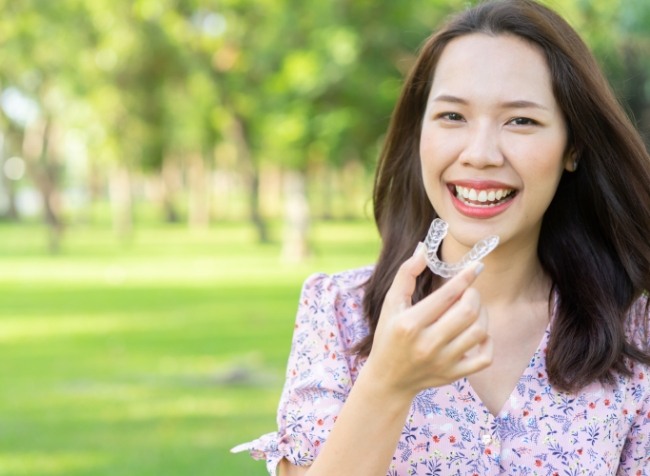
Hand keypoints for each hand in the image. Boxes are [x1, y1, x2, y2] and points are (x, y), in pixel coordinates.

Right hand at [364, 243, 492, 397]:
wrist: (388, 379)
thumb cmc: (388, 335)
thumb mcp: (390, 304)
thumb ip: (406, 274)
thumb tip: (424, 249)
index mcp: (410, 324)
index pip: (446, 295)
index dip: (465, 277)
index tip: (476, 266)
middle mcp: (427, 344)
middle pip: (468, 311)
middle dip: (473, 294)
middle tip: (468, 291)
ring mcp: (443, 362)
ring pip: (479, 331)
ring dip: (481, 314)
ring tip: (471, 309)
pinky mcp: (454, 374)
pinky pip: (485, 357)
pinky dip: (487, 341)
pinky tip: (477, 333)